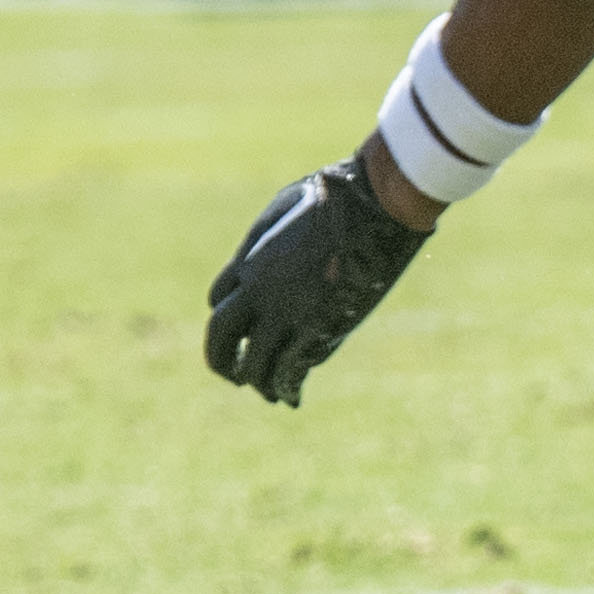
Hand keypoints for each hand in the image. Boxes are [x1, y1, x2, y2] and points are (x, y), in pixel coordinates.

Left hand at [204, 148, 431, 406]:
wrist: (375, 205)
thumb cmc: (338, 195)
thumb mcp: (288, 205)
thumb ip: (269, 234)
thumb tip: (258, 253)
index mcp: (250, 260)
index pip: (219, 301)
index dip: (228, 320)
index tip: (242, 333)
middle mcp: (258, 290)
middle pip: (220, 336)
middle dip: (221, 360)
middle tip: (231, 374)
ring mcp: (286, 312)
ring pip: (253, 364)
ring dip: (255, 382)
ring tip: (267, 391)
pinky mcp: (317, 329)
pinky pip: (289, 371)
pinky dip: (286, 388)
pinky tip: (292, 397)